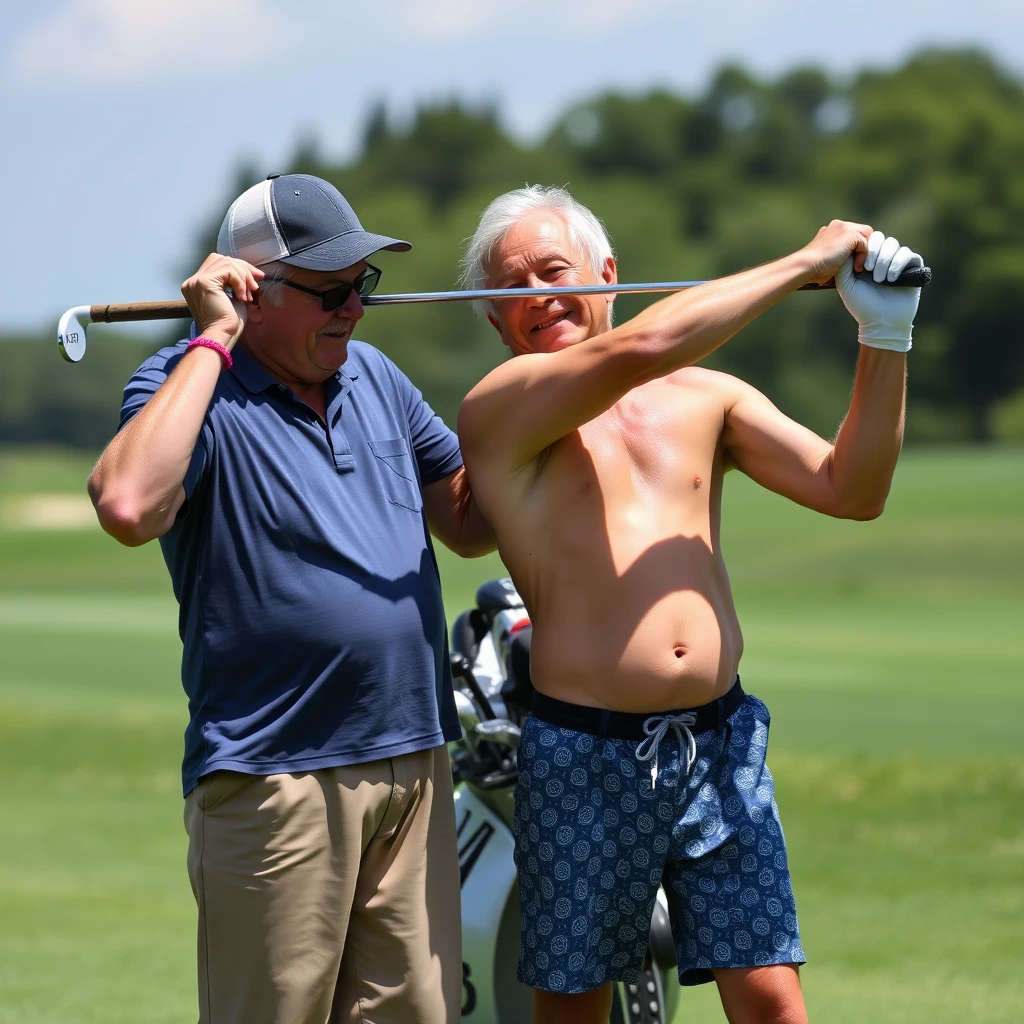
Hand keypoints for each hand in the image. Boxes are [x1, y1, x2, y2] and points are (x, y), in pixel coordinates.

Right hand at [181, 254, 263, 348]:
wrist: (222, 338)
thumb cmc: (229, 325)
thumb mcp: (234, 299)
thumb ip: (237, 284)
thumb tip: (253, 273)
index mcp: (198, 285)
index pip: (218, 264)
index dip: (239, 268)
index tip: (256, 278)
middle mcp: (193, 281)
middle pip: (222, 259)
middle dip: (243, 269)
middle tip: (256, 285)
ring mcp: (196, 281)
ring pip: (226, 263)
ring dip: (243, 277)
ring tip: (248, 296)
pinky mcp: (204, 282)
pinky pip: (228, 270)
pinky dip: (240, 282)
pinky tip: (242, 297)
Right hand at [801, 220, 873, 283]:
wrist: (807, 266)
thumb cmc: (814, 270)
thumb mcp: (830, 259)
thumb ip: (841, 254)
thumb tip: (854, 262)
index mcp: (832, 230)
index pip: (854, 234)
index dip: (857, 248)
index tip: (853, 264)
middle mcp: (838, 225)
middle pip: (863, 232)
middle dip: (863, 248)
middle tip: (858, 265)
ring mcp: (844, 227)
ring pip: (866, 237)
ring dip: (864, 253)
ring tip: (857, 267)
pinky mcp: (849, 233)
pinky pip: (865, 243)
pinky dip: (863, 257)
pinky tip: (855, 267)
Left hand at [836, 231, 922, 352]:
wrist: (882, 322)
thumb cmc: (862, 305)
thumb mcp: (846, 285)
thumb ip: (844, 265)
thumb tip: (848, 245)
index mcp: (867, 259)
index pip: (867, 239)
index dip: (864, 247)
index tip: (860, 267)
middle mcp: (883, 257)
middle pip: (881, 238)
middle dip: (874, 252)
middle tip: (868, 270)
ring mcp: (898, 261)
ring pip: (894, 244)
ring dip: (884, 261)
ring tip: (879, 280)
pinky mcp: (913, 267)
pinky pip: (908, 254)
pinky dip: (898, 264)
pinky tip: (891, 280)